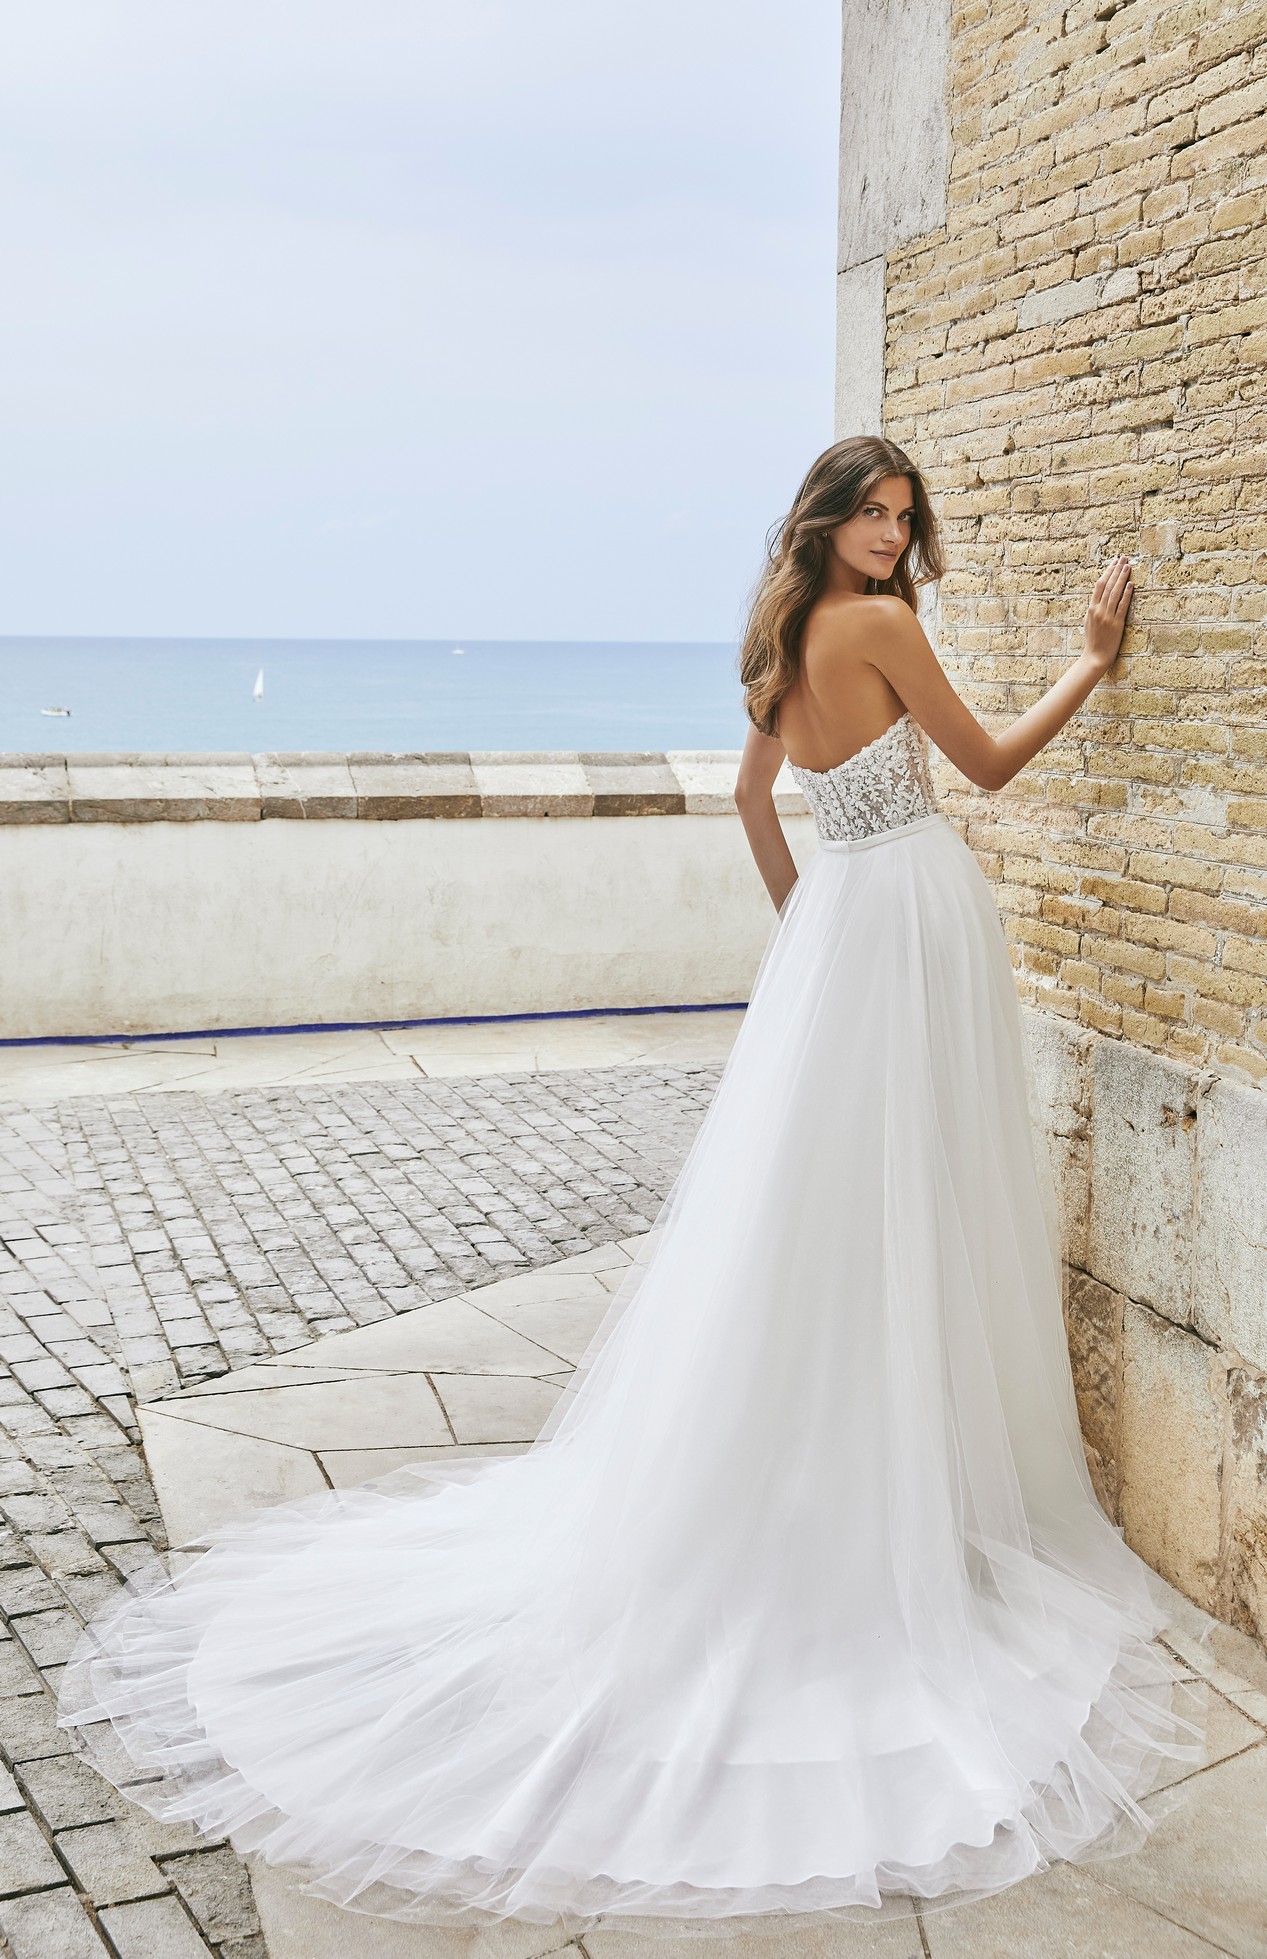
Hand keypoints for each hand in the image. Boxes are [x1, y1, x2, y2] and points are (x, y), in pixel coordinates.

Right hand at [1082, 555, 1133, 671]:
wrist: (1095, 657)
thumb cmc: (1093, 641)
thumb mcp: (1089, 623)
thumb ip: (1094, 610)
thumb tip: (1099, 598)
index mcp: (1091, 609)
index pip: (1099, 585)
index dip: (1107, 572)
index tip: (1114, 562)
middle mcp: (1098, 610)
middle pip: (1107, 585)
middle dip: (1116, 570)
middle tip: (1123, 558)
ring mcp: (1107, 616)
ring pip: (1114, 593)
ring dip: (1122, 578)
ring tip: (1128, 567)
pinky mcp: (1116, 624)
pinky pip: (1122, 606)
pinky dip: (1127, 594)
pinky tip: (1131, 585)